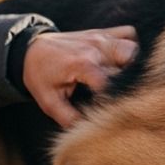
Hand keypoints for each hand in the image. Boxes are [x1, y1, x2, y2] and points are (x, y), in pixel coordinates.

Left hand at [22, 26, 138, 126]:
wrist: (30, 49)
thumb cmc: (39, 76)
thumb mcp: (49, 102)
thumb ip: (69, 118)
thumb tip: (90, 131)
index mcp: (82, 65)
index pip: (112, 83)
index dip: (117, 98)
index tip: (114, 109)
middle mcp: (95, 49)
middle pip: (130, 60)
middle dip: (131, 79)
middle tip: (124, 93)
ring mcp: (100, 38)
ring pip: (132, 46)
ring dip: (135, 63)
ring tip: (127, 79)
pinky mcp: (102, 33)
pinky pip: (128, 33)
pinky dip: (132, 45)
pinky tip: (124, 61)